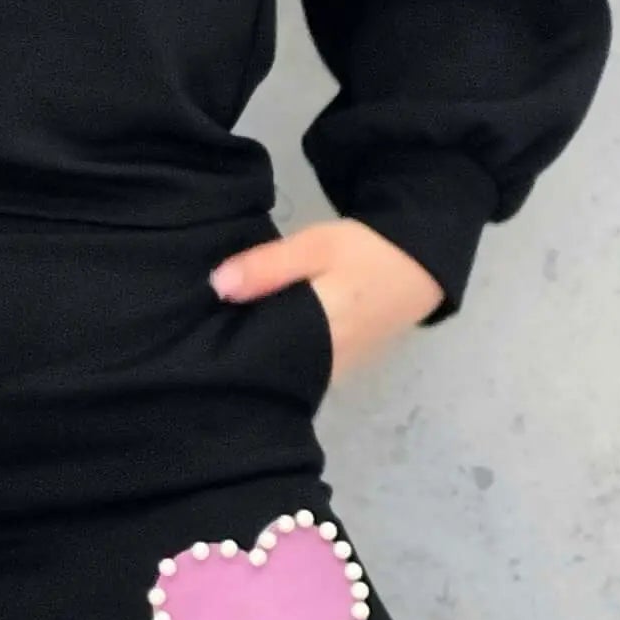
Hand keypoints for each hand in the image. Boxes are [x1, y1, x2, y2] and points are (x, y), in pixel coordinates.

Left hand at [208, 216, 442, 374]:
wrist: (419, 269)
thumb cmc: (366, 254)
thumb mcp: (315, 246)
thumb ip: (268, 266)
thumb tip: (217, 286)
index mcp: (319, 334)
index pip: (260, 354)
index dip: (227, 347)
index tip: (200, 336)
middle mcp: (326, 365)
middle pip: (268, 367)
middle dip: (239, 353)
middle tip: (207, 336)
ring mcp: (334, 373)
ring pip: (282, 373)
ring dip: (259, 358)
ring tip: (225, 338)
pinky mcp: (338, 370)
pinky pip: (298, 372)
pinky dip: (279, 359)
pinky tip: (258, 341)